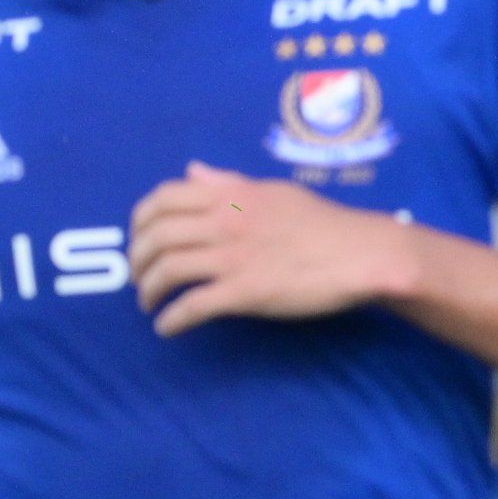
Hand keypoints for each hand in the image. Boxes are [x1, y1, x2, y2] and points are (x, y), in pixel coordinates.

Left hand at [129, 162, 418, 333]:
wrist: (359, 253)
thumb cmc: (321, 222)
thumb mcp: (271, 190)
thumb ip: (228, 182)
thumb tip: (193, 170)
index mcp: (229, 194)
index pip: (163, 198)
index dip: (140, 220)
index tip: (138, 239)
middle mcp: (224, 221)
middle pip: (156, 236)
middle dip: (138, 261)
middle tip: (139, 278)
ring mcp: (233, 257)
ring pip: (168, 271)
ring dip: (148, 291)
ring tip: (148, 305)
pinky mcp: (245, 292)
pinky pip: (193, 306)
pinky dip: (172, 319)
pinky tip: (167, 328)